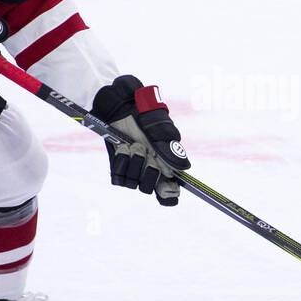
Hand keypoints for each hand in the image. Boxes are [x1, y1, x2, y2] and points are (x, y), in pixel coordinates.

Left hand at [90, 75, 190, 205]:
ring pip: (133, 182)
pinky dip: (121, 161)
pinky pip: (118, 177)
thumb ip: (170, 150)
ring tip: (134, 144)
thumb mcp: (161, 130)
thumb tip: (183, 169)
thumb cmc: (146, 117)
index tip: (169, 188)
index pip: (169, 190)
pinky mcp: (117, 166)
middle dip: (149, 172)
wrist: (123, 107)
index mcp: (164, 165)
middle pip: (150, 188)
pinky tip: (123, 147)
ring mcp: (133, 169)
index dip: (169, 194)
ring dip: (134, 162)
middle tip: (148, 154)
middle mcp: (149, 170)